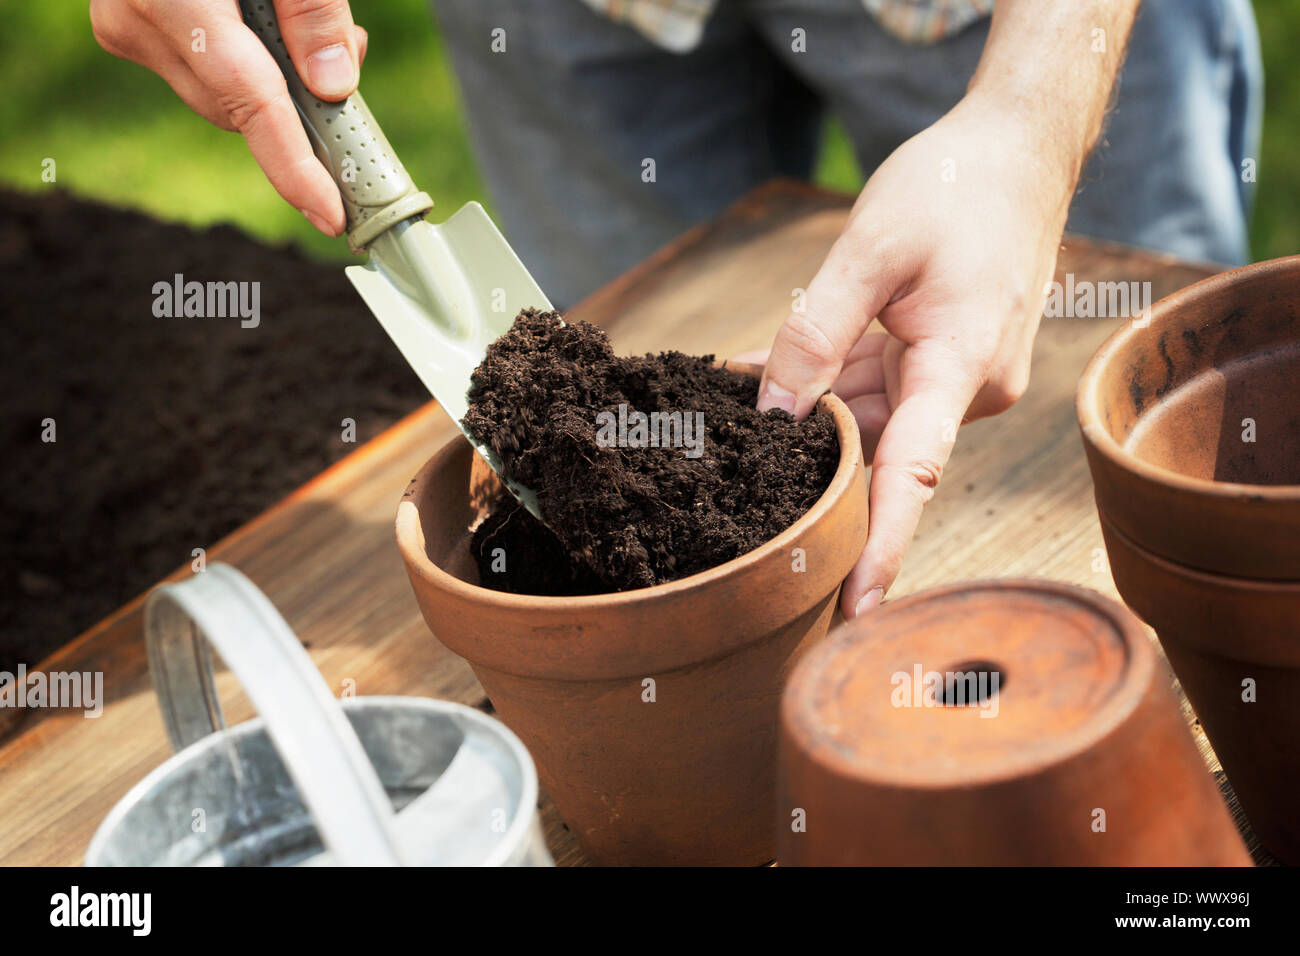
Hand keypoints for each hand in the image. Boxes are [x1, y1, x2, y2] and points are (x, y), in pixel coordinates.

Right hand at [91, 0, 365, 235]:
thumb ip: (316, 12)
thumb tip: (335, 88)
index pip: (248, 102)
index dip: (294, 166)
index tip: (329, 212)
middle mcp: (136, 19)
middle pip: (240, 107)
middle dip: (301, 105)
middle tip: (347, 64)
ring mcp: (127, 28)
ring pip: (224, 96)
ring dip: (276, 82)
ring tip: (302, 28)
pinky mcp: (132, 29)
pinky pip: (204, 72)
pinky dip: (247, 64)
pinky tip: (265, 30)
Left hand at [753, 95, 1074, 618]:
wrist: (1019, 151)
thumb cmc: (954, 188)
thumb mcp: (869, 249)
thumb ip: (817, 333)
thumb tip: (774, 414)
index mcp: (960, 367)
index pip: (914, 475)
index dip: (883, 546)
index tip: (857, 609)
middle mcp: (966, 389)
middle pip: (878, 452)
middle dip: (810, 468)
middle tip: (740, 505)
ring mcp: (956, 378)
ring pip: (869, 418)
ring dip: (808, 417)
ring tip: (731, 420)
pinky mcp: (943, 361)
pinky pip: (875, 387)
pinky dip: (827, 383)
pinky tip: (763, 376)